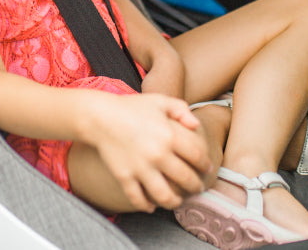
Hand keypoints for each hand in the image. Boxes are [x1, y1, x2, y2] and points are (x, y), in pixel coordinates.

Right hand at [87, 93, 210, 211]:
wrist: (100, 116)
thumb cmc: (131, 107)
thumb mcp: (158, 101)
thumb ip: (180, 109)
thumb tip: (196, 125)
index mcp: (169, 135)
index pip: (198, 156)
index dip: (205, 164)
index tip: (207, 168)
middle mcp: (157, 154)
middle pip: (186, 179)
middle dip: (196, 186)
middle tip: (198, 188)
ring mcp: (140, 168)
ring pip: (165, 196)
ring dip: (175, 202)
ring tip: (178, 200)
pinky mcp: (125, 177)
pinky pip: (139, 199)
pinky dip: (147, 206)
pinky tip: (152, 205)